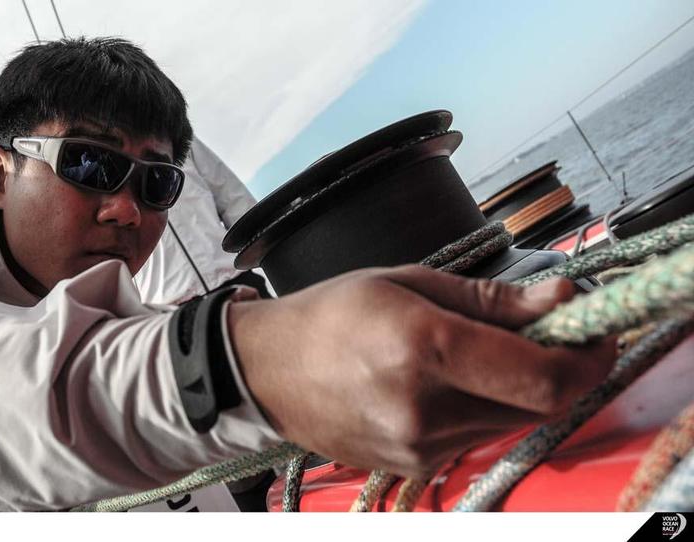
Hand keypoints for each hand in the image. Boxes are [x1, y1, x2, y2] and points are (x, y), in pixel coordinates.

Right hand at [227, 265, 616, 478]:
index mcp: (423, 347)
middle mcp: (424, 408)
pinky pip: (475, 436)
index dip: (587, 358)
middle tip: (540, 331)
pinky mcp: (413, 464)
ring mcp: (418, 445)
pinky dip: (481, 406)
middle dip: (555, 367)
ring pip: (509, 422)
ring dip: (515, 388)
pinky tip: (441, 380)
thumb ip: (491, 299)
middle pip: (536, 404)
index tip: (595, 331)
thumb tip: (560, 303)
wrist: (267, 371)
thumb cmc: (330, 314)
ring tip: (475, 352)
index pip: (543, 377)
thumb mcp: (407, 282)